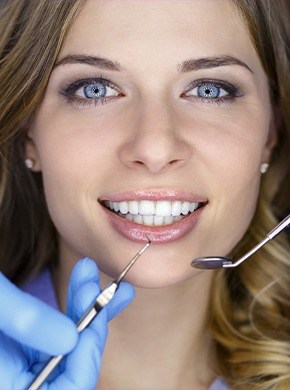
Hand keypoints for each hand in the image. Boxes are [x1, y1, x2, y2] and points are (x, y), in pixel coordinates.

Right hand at [0, 258, 134, 388]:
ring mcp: (23, 365)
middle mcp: (17, 382)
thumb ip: (23, 322)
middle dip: (91, 323)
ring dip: (87, 307)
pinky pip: (59, 331)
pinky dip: (75, 306)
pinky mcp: (26, 346)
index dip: (86, 356)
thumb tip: (71, 338)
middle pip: (72, 366)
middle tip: (100, 287)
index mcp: (5, 388)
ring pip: (70, 346)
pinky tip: (86, 283)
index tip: (95, 313)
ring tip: (91, 274)